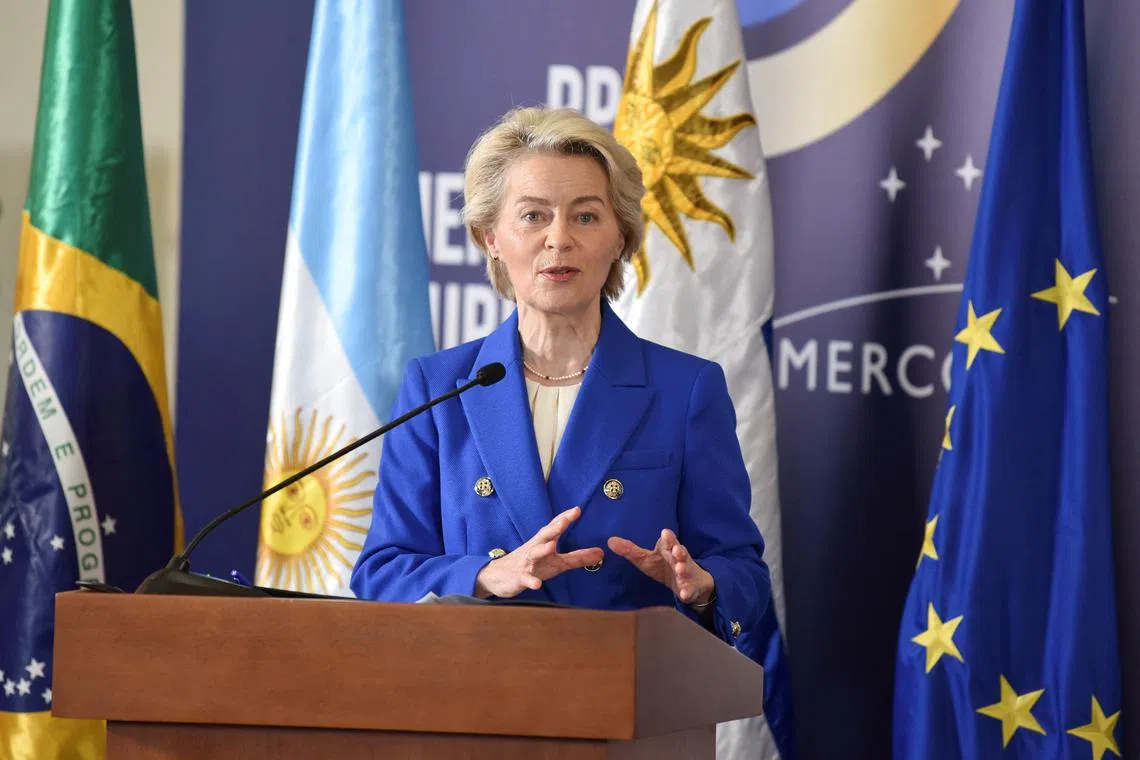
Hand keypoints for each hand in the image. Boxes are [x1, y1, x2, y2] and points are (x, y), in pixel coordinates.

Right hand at [474, 506, 602, 598]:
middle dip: (554, 527)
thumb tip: (601, 553)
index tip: (577, 509)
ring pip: (534, 554)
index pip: (554, 527)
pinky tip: (537, 584)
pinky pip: (525, 579)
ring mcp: (526, 563)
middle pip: (544, 536)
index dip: (565, 518)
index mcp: (543, 543)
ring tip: (552, 547)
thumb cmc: (532, 566)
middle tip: (565, 520)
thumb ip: (578, 558)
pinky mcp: (519, 578)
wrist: (498, 576)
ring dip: (542, 550)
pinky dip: (531, 581)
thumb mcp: (556, 562)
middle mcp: (534, 549)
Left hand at [608, 529, 714, 604]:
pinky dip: (686, 591)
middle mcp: (678, 559)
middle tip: (676, 550)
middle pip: (679, 552)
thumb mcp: (646, 559)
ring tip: (679, 569)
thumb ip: (630, 550)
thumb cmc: (663, 566)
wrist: (688, 582)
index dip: (667, 538)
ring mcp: (685, 572)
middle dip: (678, 550)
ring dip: (683, 568)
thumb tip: (610, 540)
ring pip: (685, 569)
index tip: (665, 533)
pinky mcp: (689, 587)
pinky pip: (688, 589)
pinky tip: (684, 594)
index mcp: (668, 549)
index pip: (668, 541)